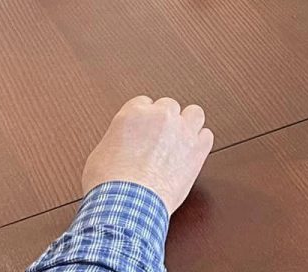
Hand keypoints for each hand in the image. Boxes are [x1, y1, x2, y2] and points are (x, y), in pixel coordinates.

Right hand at [81, 96, 213, 215]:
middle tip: (160, 140)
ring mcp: (182, 130)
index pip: (144, 103)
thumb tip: (123, 144)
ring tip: (180, 141)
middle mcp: (160, 116)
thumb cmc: (108, 185)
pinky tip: (191, 154)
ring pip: (194, 113)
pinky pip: (206, 136)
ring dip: (188, 125)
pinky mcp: (197, 149)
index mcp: (134, 114)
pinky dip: (200, 144)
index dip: (144, 118)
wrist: (126, 205)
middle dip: (165, 121)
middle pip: (169, 106)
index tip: (144, 130)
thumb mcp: (100, 154)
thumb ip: (117, 140)